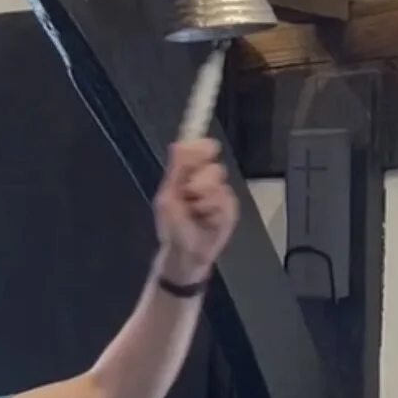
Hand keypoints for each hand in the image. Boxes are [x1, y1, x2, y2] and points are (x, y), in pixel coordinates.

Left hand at [154, 139, 238, 286]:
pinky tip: (208, 221)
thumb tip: (179, 143)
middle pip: (213, 166)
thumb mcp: (167, 197)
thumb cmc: (173, 227)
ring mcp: (221, 194)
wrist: (186, 253)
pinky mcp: (231, 209)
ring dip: (204, 200)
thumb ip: (176, 170)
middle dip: (199, 181)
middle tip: (189, 194)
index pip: (201, 150)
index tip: (204, 151)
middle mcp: (207, 181)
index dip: (202, 148)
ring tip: (197, 213)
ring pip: (220, 184)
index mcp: (190, 174)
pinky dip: (213, 212)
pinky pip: (226, 202)